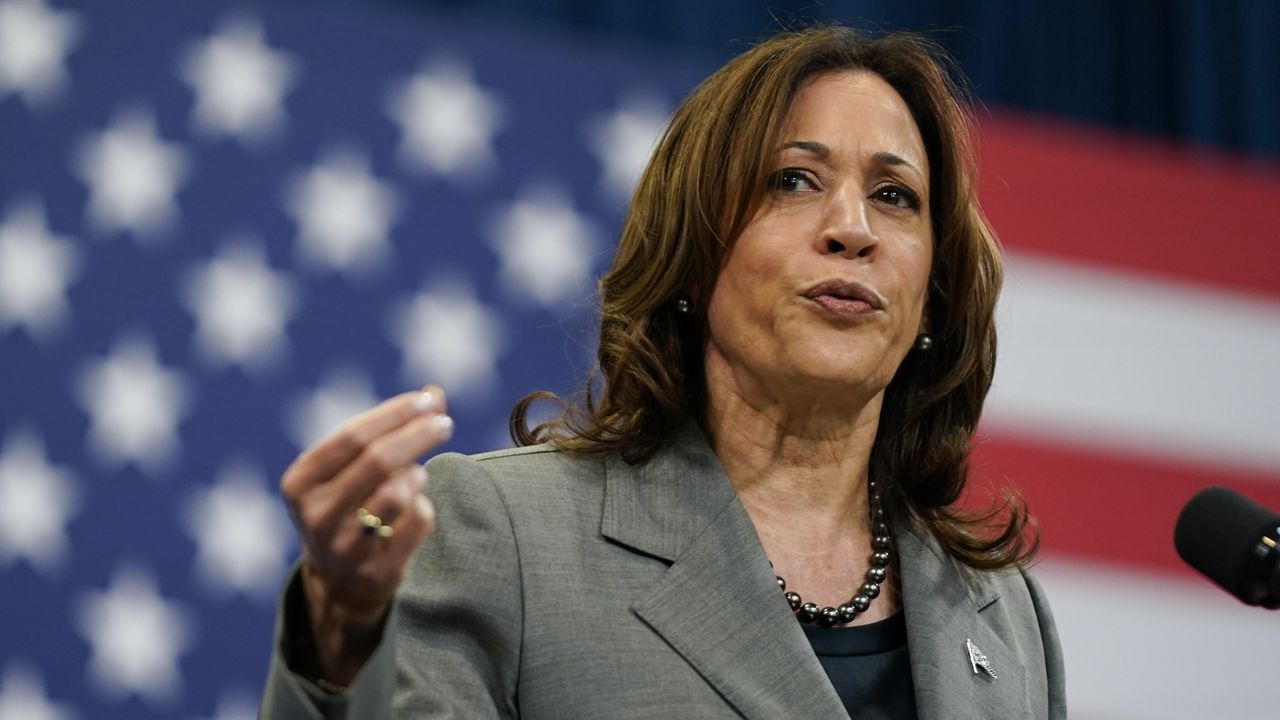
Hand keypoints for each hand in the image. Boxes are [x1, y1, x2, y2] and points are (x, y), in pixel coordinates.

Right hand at [280, 385, 452, 684]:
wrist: (339, 583)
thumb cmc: (349, 506)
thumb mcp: (352, 469)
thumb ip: (389, 430)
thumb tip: (435, 391)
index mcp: (300, 482)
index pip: (353, 435)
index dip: (395, 414)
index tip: (428, 400)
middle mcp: (316, 515)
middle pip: (379, 461)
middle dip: (418, 435)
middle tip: (445, 423)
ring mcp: (345, 547)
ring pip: (400, 493)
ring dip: (418, 475)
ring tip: (417, 475)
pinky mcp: (376, 570)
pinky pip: (418, 522)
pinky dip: (424, 506)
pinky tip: (414, 509)